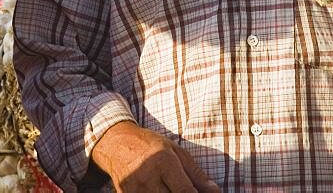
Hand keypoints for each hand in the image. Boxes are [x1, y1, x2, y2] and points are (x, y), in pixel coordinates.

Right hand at [91, 121, 217, 192]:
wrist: (117, 144)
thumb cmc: (150, 146)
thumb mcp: (176, 152)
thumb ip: (197, 175)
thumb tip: (216, 192)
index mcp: (163, 162)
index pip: (185, 192)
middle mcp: (147, 177)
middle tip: (184, 190)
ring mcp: (134, 190)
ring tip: (170, 189)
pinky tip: (161, 191)